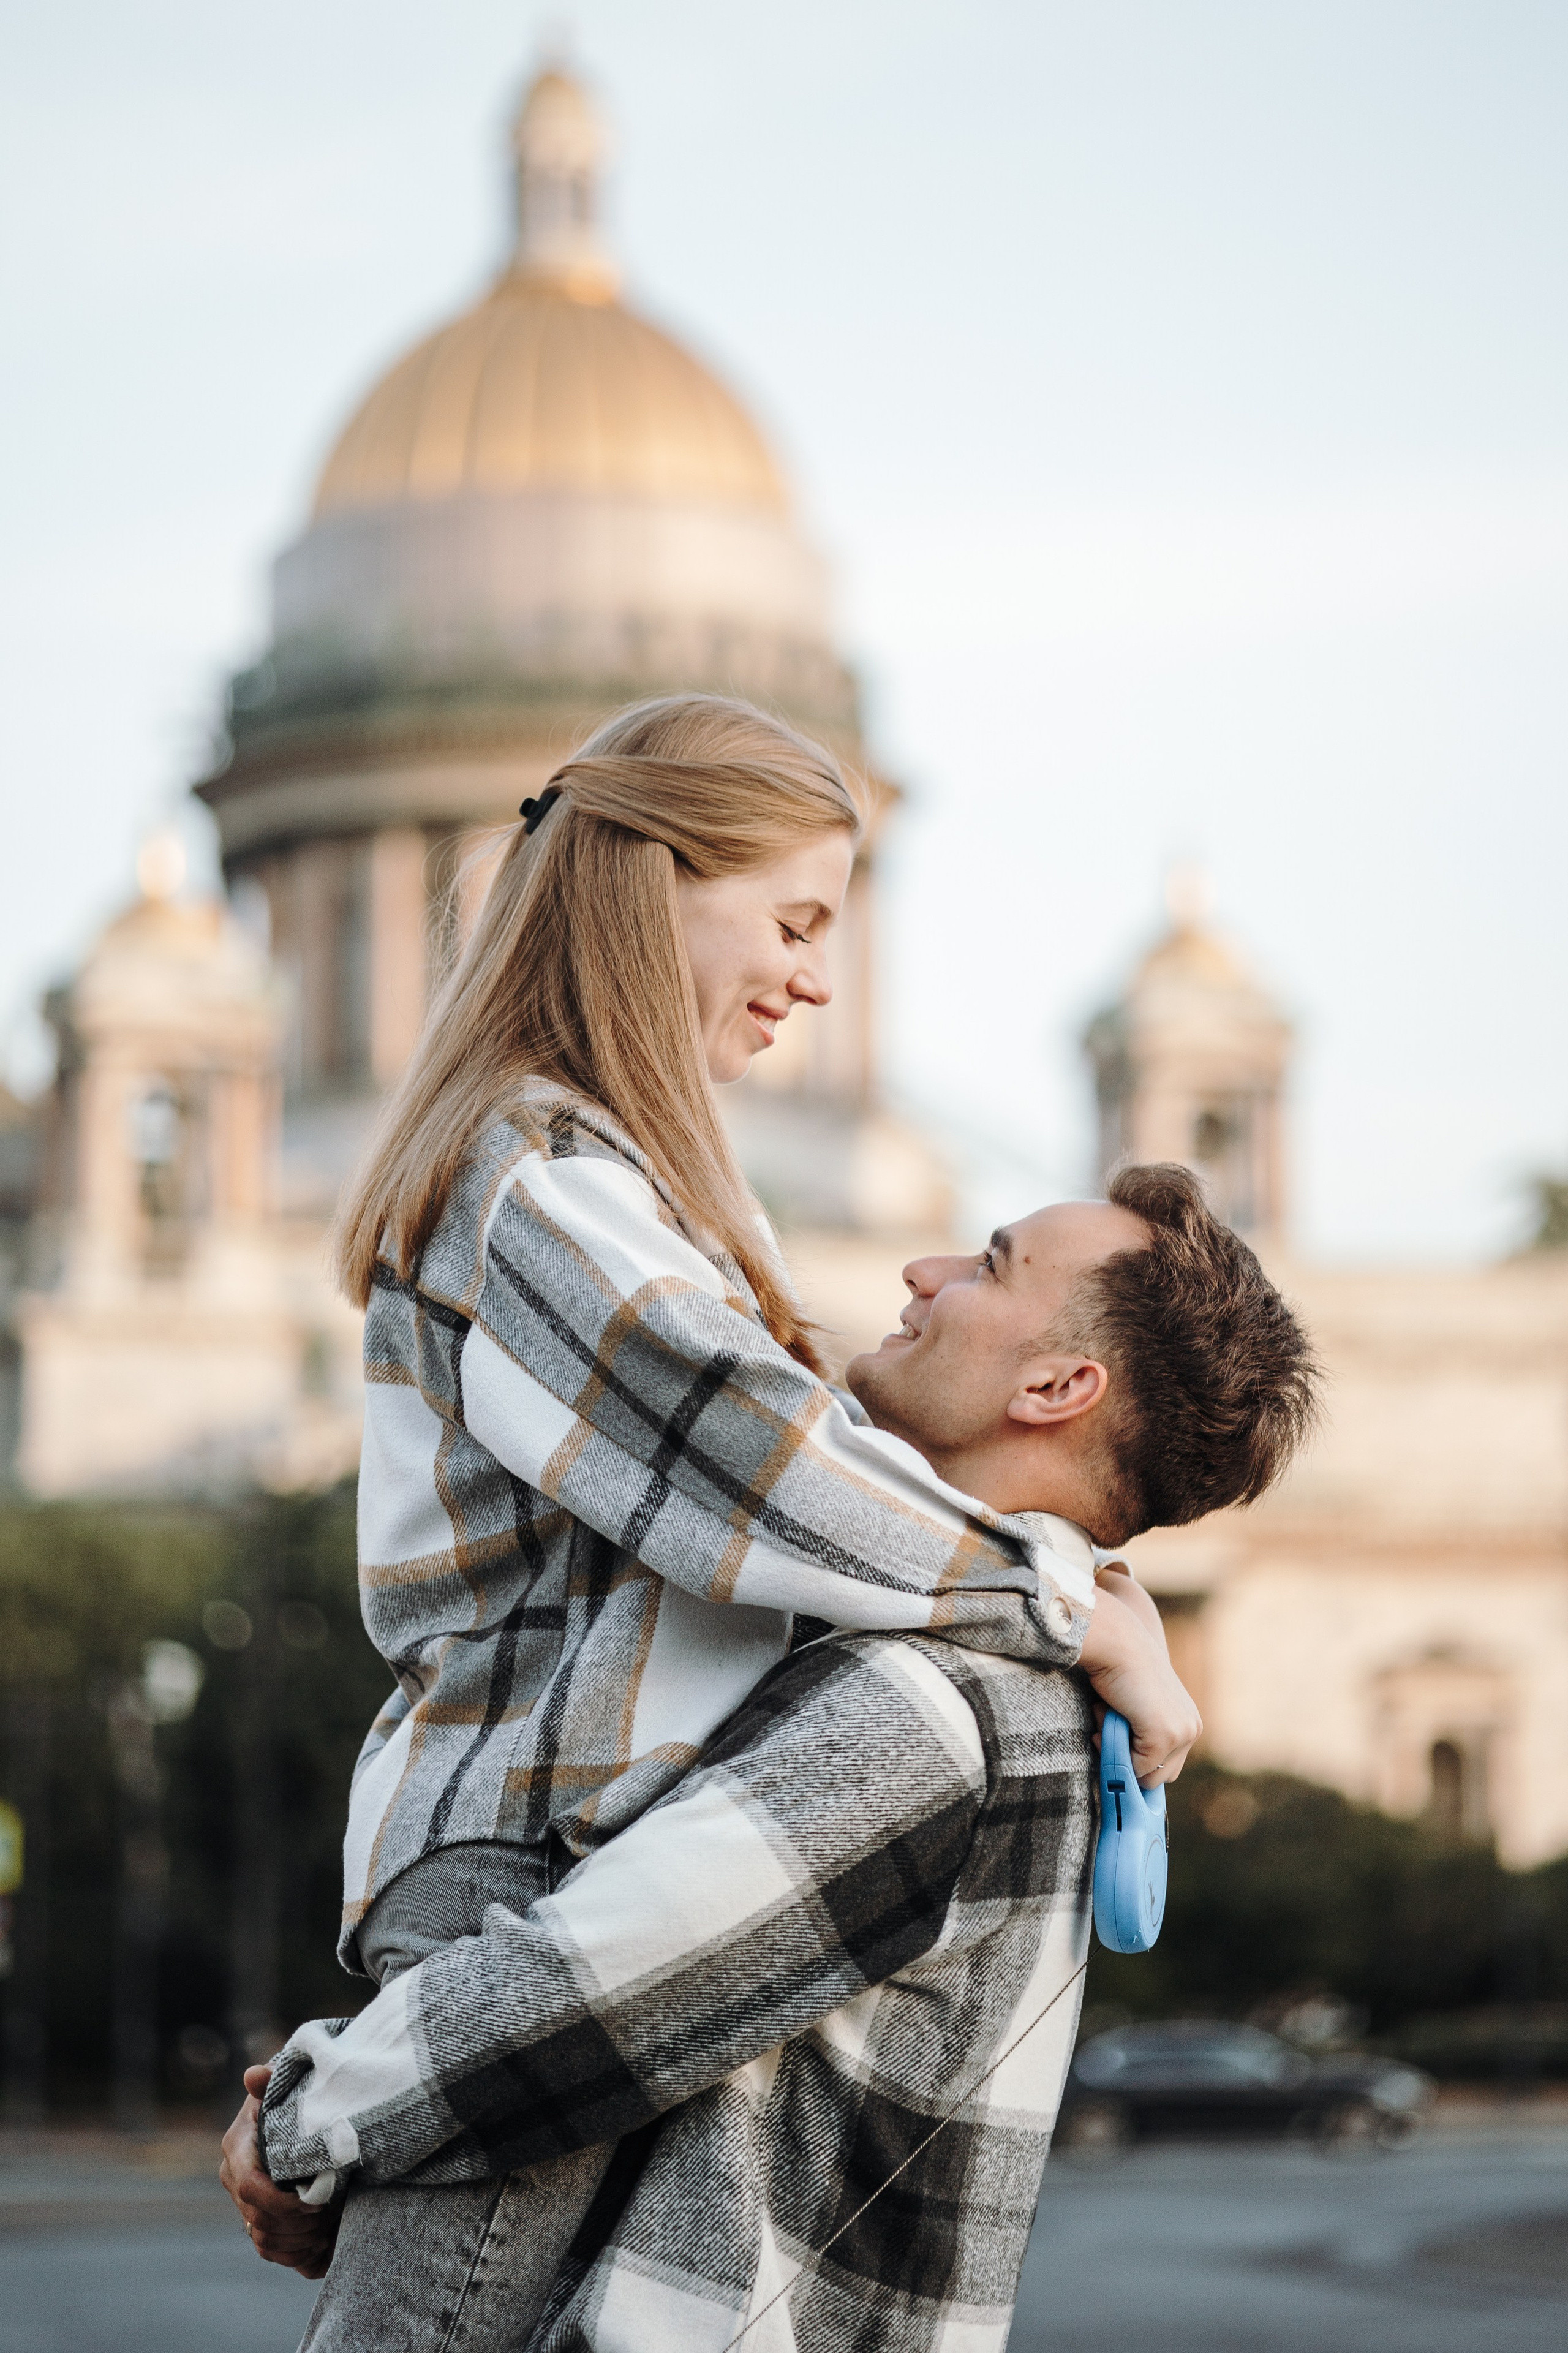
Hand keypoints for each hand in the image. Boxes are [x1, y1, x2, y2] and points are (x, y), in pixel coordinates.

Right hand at [220, 2065, 340, 2280]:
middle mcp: (235, 2179)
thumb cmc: (297, 2098)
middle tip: (332, 2209)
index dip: (282, 2201)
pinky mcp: (259, 2224)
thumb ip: (271, 2082)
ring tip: (331, 2222)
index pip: (250, 2187)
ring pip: (266, 2241)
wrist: (308, 2120)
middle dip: (298, 2221)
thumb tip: (253, 2075)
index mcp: (237, 2148)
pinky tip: (324, 2240)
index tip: (316, 2199)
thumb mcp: (288, 2086)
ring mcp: (244, 2204)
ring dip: (302, 2238)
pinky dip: (300, 2253)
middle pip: (259, 2220)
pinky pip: (273, 2252)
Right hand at [1077, 1577, 1199, 1788]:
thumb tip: (1127, 1767)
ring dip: (1119, 1752)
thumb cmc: (1120, 1670)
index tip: (1117, 1747)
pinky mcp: (1163, 1735)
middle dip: (1131, 1761)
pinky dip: (1111, 1746)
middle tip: (1106, 1730)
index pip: (1169, 1765)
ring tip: (1108, 1716)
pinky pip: (1134, 1766)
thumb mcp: (1139, 1707)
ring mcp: (1181, 1733)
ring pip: (1146, 1775)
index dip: (1140, 1762)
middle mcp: (1192, 1729)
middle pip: (1161, 1776)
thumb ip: (1141, 1733)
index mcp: (1189, 1722)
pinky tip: (1106, 1713)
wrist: (1117, 1643)